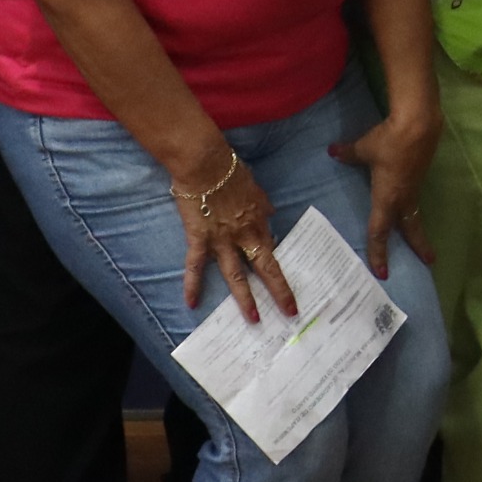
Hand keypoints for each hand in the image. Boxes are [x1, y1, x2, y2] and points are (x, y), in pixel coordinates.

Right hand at [174, 150, 287, 322]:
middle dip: (279, 291)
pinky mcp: (199, 239)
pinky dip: (192, 285)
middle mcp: (245, 235)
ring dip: (245, 298)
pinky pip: (195, 266)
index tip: (287, 283)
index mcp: (258, 222)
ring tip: (254, 319)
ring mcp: (222, 240)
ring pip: (236, 274)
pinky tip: (191, 303)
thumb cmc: (230, 170)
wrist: (204, 162)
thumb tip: (270, 213)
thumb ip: (262, 203)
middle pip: (265, 267)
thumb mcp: (255, 186)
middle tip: (290, 312)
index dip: (279, 267)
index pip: (272, 250)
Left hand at [326, 104, 442, 277]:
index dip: (378, 252)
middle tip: (428, 262)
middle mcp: (403, 197)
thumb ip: (348, 153)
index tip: (382, 271)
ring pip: (415, 214)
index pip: (379, 231)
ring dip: (419, 228)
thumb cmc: (389, 141)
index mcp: (387, 197)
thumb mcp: (365, 148)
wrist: (419, 124)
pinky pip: (416, 198)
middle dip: (419, 246)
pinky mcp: (421, 175)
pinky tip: (412, 203)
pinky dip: (414, 208)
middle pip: (410, 228)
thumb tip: (333, 151)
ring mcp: (415, 187)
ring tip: (424, 240)